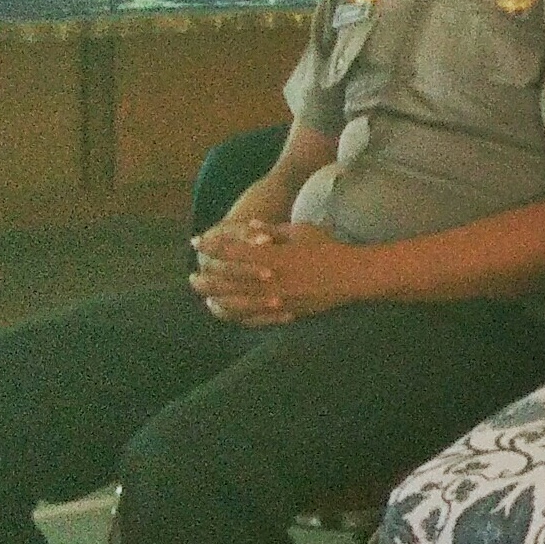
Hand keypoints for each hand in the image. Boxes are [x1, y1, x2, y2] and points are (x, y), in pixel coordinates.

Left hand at [192, 220, 369, 327]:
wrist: (353, 276)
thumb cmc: (328, 248)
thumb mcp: (301, 231)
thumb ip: (272, 229)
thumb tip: (248, 225)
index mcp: (272, 255)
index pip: (230, 250)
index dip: (210, 245)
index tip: (196, 241)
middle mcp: (269, 279)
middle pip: (225, 279)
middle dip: (205, 276)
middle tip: (191, 275)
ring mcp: (275, 299)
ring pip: (234, 302)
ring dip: (214, 298)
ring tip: (204, 295)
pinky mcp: (283, 313)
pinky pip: (252, 318)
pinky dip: (234, 315)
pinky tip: (225, 311)